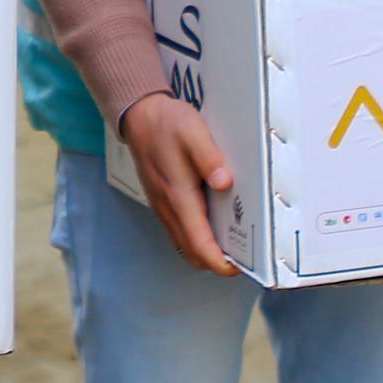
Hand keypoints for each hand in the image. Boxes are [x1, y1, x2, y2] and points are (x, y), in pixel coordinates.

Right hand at [115, 91, 241, 275]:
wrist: (139, 115)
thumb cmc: (166, 124)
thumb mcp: (193, 132)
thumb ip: (209, 158)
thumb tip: (224, 183)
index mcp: (178, 196)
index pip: (198, 244)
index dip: (219, 262)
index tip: (238, 267)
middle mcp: (168, 209)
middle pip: (192, 253)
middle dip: (216, 261)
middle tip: (243, 255)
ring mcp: (163, 208)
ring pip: (185, 245)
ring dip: (207, 250)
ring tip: (233, 242)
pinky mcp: (163, 203)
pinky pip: (180, 232)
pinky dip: (197, 238)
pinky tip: (214, 223)